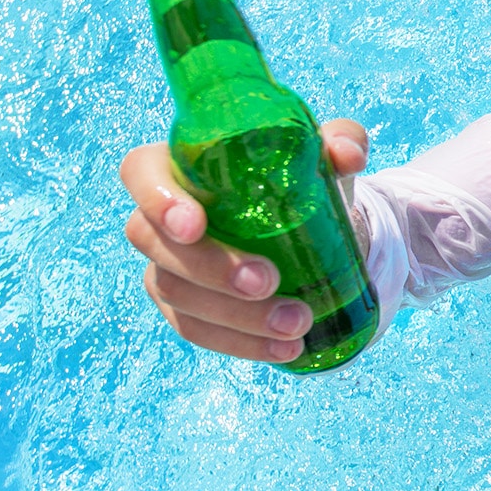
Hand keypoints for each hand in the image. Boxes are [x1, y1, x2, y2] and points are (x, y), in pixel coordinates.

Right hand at [120, 118, 369, 362]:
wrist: (314, 229)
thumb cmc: (303, 179)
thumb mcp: (326, 157)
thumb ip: (340, 142)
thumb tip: (349, 154)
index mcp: (184, 165)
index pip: (141, 171)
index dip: (157, 197)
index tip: (195, 225)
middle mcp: (162, 217)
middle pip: (154, 243)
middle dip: (211, 268)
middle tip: (268, 282)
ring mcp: (168, 266)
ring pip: (177, 294)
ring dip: (237, 316)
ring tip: (298, 322)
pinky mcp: (185, 308)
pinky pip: (198, 331)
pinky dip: (242, 343)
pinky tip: (285, 347)